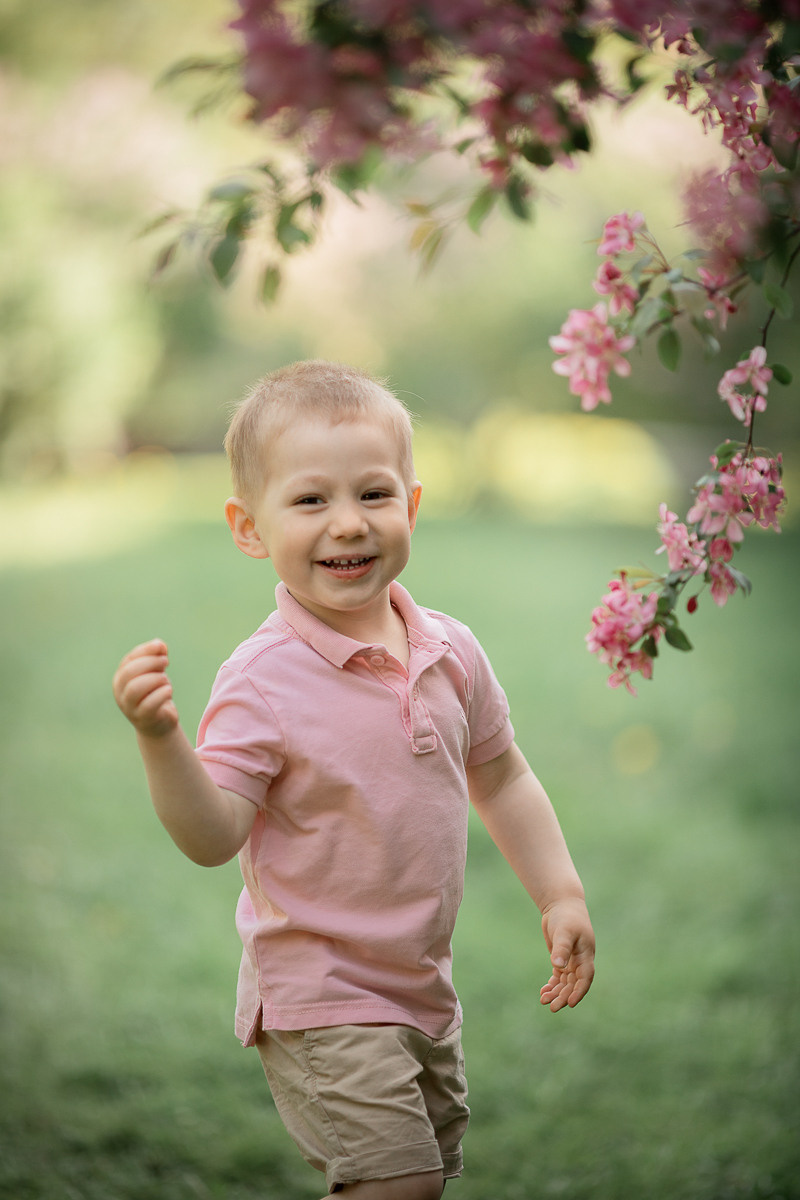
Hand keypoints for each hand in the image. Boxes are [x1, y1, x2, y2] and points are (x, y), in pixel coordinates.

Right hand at [113, 639, 178, 736]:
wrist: (159, 723)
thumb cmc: (155, 693)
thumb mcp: (156, 673)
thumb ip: (157, 657)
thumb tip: (160, 645)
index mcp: (121, 678)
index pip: (129, 660)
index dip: (146, 650)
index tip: (162, 648)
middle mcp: (120, 692)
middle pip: (129, 672)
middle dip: (150, 663)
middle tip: (166, 662)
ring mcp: (129, 706)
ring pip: (135, 688)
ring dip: (155, 679)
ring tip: (166, 679)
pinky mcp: (142, 718)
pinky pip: (149, 704)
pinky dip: (161, 694)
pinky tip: (169, 690)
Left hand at [539, 897, 594, 1011]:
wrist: (561, 904)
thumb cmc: (566, 916)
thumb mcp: (564, 931)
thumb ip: (562, 948)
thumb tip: (558, 966)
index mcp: (586, 955)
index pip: (585, 978)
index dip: (579, 991)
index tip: (570, 1003)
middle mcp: (580, 960)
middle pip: (574, 983)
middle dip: (564, 996)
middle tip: (551, 1007)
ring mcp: (571, 960)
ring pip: (566, 982)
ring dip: (557, 992)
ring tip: (544, 1000)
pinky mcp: (562, 957)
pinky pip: (559, 976)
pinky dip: (553, 984)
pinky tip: (544, 991)